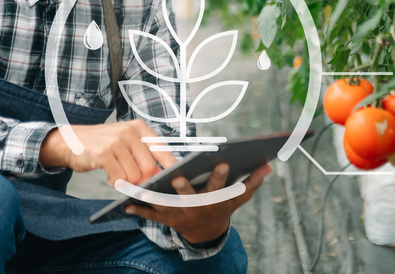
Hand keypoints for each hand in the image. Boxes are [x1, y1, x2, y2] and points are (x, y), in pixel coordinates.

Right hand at [38, 120, 176, 186]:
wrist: (71, 142)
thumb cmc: (103, 145)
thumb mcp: (126, 143)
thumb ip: (143, 156)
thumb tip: (160, 176)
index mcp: (139, 128)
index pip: (162, 149)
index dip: (169, 166)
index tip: (174, 178)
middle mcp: (129, 132)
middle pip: (149, 167)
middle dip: (143, 179)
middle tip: (132, 180)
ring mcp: (116, 142)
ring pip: (135, 175)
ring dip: (126, 181)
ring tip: (116, 174)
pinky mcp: (103, 154)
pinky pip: (120, 178)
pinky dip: (116, 183)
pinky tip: (109, 176)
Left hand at [125, 163, 272, 244]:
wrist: (205, 233)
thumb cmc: (222, 207)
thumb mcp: (238, 197)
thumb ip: (252, 182)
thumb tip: (269, 166)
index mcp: (216, 200)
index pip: (221, 188)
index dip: (221, 177)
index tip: (222, 162)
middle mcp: (198, 208)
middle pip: (192, 198)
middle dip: (185, 188)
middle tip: (179, 176)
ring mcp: (181, 215)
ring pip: (167, 206)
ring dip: (154, 198)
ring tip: (142, 187)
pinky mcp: (166, 220)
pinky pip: (151, 216)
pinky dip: (138, 211)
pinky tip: (126, 204)